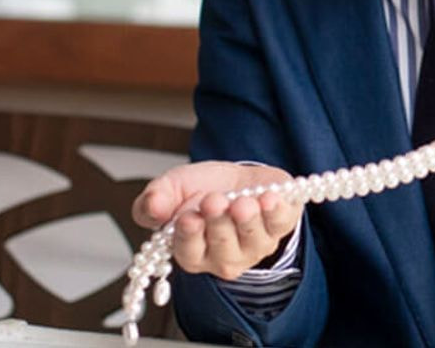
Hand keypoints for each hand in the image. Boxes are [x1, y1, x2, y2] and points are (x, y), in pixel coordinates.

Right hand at [131, 160, 301, 280]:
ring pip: (254, 239)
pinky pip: (281, 225)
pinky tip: (268, 199)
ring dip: (247, 220)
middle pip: (223, 248)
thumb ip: (154, 201)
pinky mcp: (280, 226)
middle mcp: (226, 256)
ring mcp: (256, 244)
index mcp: (194, 252)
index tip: (188, 218)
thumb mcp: (172, 189)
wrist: (237, 177)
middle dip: (219, 223)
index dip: (189, 237)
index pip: (190, 253)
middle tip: (214, 201)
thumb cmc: (203, 189)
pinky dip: (276, 212)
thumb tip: (152, 206)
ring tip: (241, 202)